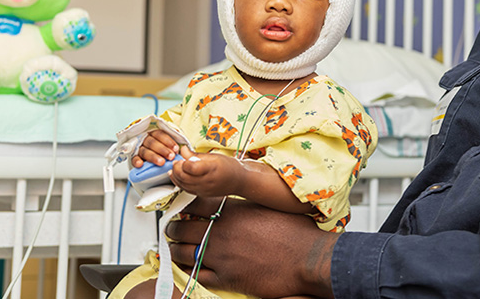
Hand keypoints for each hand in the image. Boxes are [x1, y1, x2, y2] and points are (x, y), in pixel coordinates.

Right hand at [132, 129, 178, 167]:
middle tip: (171, 157)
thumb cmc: (163, 150)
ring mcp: (139, 148)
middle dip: (163, 150)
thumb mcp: (168, 145)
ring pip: (145, 151)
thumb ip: (173, 145)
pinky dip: (136, 161)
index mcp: (154, 134)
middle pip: (153, 143)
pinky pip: (133, 158)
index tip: (176, 149)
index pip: (160, 135)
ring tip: (161, 162)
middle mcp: (145, 139)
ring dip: (153, 156)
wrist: (151, 159)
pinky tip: (141, 164)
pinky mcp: (134, 157)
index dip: (168, 142)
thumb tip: (184, 148)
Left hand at [166, 197, 336, 297]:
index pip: (197, 203)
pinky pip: (197, 274)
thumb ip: (248, 204)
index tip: (183, 205)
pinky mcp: (227, 279)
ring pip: (185, 252)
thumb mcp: (270, 207)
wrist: (307, 260)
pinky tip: (188, 267)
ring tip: (175, 245)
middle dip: (174, 226)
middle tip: (173, 226)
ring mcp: (222, 257)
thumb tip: (238, 200)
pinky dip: (188, 270)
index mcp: (234, 212)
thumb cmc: (295, 232)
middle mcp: (223, 232)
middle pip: (185, 227)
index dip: (185, 204)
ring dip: (176, 247)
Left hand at [170, 147, 243, 196]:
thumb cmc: (230, 167)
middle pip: (184, 177)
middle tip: (176, 162)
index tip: (182, 157)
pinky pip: (186, 190)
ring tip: (174, 168)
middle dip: (176, 169)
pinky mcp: (202, 194)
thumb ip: (197, 155)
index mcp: (212, 168)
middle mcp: (207, 181)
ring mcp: (204, 190)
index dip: (183, 162)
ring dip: (175, 176)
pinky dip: (179, 183)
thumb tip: (183, 150)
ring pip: (183, 185)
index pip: (191, 168)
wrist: (239, 181)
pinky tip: (177, 177)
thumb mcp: (215, 156)